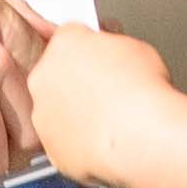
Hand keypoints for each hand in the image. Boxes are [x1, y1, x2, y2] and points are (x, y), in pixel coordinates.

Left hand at [25, 21, 172, 186]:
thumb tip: (113, 54)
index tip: (100, 59)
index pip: (70, 39)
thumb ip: (112, 47)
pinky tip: (105, 141)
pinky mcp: (52, 148)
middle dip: (78, 82)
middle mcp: (44, 77)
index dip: (89, 50)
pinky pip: (65, 144)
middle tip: (108, 91)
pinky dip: (81, 145)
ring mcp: (44, 115)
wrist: (141, 135)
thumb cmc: (142, 91)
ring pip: (58, 112)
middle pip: (58, 75)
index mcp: (64, 44)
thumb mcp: (136, 47)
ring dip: (77, 114)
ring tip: (111, 120)